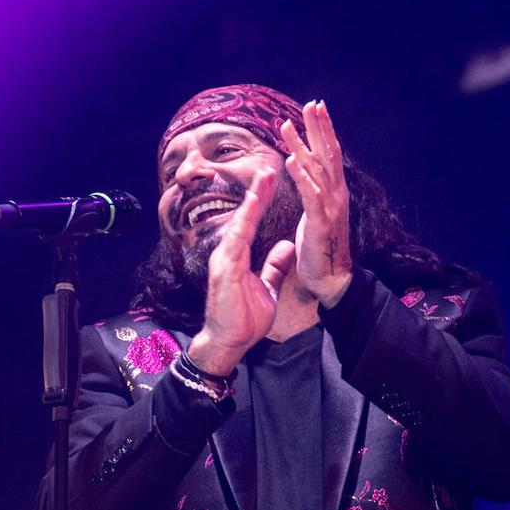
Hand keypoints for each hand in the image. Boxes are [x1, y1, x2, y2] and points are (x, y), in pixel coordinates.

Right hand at [187, 168, 296, 376]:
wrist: (228, 342)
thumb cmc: (243, 319)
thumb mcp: (267, 288)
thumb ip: (274, 266)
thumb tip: (285, 247)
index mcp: (237, 255)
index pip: (251, 221)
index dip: (262, 200)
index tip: (272, 178)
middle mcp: (228, 253)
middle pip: (244, 216)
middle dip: (257, 192)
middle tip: (269, 166)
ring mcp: (224, 260)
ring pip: (239, 223)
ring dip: (252, 201)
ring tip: (264, 179)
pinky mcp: (224, 271)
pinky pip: (236, 242)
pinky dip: (244, 223)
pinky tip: (252, 207)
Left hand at [281, 100, 352, 307]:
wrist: (331, 280)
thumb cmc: (320, 248)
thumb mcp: (316, 213)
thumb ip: (312, 191)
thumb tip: (304, 170)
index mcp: (334, 191)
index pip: (330, 154)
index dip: (323, 131)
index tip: (315, 108)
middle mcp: (336, 194)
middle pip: (328, 154)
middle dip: (319, 127)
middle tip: (311, 103)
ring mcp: (331, 207)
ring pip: (317, 169)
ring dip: (302, 145)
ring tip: (288, 125)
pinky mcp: (321, 222)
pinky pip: (310, 195)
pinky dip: (301, 176)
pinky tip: (290, 160)